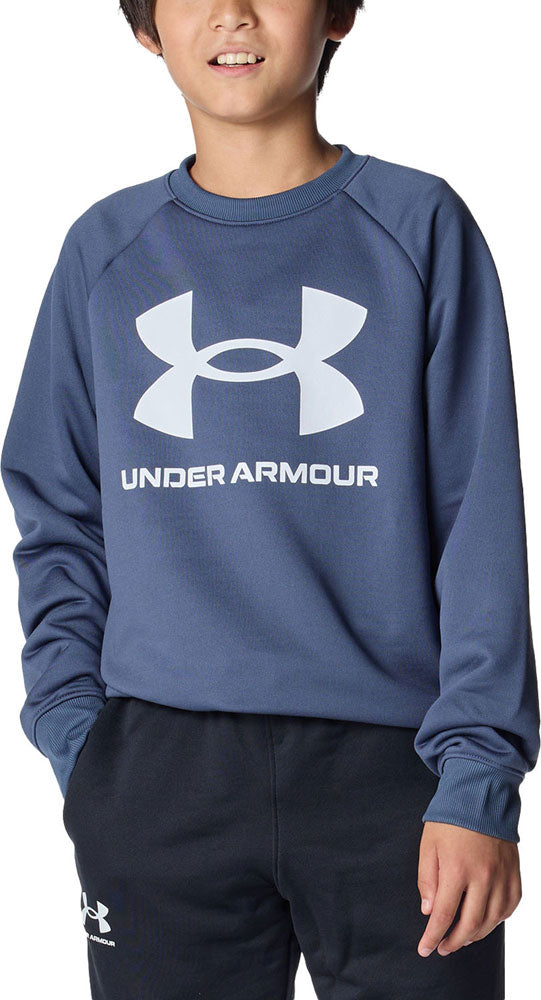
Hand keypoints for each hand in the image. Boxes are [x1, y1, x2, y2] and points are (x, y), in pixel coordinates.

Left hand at [417, 821, 521, 956]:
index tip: (424, 949)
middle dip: (454, 942)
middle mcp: (482, 877)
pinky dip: (497, 919)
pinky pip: (509, 907)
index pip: (444, 915)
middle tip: (442, 947)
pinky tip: (486, 921)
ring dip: (475, 935)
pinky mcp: (514, 873)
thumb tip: (429, 911)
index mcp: (457, 870)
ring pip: (491, 920)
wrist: (481, 796)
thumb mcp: (428, 845)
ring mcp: (501, 876)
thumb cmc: (450, 819)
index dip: (432, 937)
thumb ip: (427, 880)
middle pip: (470, 925)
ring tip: (462, 938)